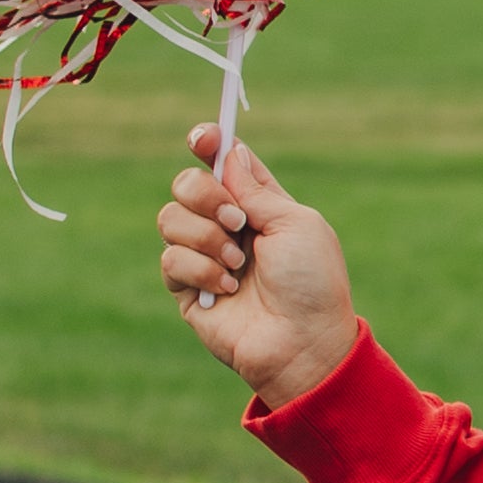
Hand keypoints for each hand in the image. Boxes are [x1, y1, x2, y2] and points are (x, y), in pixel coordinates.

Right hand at [157, 128, 358, 409]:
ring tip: (237, 264)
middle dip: (205, 195)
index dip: (208, 144)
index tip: (202, 139)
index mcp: (259, 205)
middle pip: (186, 183)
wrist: (302, 343)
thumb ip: (257, 190)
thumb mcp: (295, 224)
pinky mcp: (188, 289)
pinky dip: (201, 269)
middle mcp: (227, 227)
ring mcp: (205, 256)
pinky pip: (171, 258)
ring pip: (170, 217)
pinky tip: (228, 289)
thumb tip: (228, 152)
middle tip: (237, 222)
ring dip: (206, 237)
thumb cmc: (311, 285)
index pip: (223, 163)